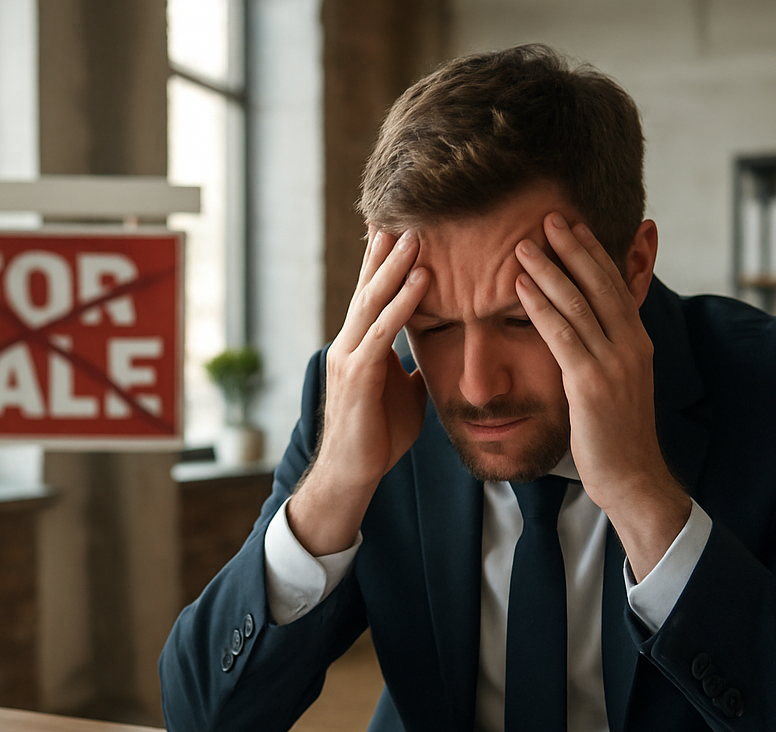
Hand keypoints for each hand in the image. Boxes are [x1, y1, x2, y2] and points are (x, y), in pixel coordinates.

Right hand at [289, 229, 430, 555]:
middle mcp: (348, 344)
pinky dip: (402, 304)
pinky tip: (421, 281)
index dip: (385, 263)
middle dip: (386, 251)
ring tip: (416, 235)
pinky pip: (382, 332)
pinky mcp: (357, 377)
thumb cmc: (377, 437)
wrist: (352, 474)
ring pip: (372, 302)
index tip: (398, 228)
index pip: (372, 295)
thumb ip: (410, 369)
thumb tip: (427, 357)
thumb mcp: (402, 394)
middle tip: (405, 213)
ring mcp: (348, 358)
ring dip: (396, 267)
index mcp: (359, 346)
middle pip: (368, 287)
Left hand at [513, 214, 689, 576]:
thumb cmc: (615, 435)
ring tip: (523, 244)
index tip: (572, 225)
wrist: (631, 477)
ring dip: (549, 270)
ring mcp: (612, 363)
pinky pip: (561, 335)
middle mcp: (630, 345)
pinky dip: (539, 306)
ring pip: (578, 304)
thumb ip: (604, 353)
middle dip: (573, 247)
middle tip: (548, 216)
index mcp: (637, 342)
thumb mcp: (616, 384)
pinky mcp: (590, 384)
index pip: (614, 285)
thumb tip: (587, 332)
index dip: (592, 253)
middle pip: (600, 283)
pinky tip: (519, 287)